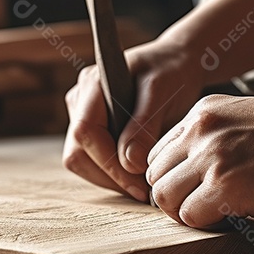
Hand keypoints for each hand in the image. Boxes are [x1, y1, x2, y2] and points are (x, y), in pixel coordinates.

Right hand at [63, 38, 204, 200]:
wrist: (176, 62)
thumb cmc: (171, 71)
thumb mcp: (163, 93)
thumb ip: (145, 125)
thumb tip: (128, 163)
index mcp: (92, 84)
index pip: (86, 132)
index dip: (109, 164)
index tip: (139, 183)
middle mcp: (80, 99)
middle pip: (77, 152)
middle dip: (109, 177)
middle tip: (143, 192)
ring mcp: (82, 114)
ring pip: (82, 160)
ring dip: (111, 178)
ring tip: (144, 185)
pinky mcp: (92, 127)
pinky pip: (92, 159)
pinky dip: (113, 173)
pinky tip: (138, 176)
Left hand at [145, 94, 253, 226]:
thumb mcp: (251, 124)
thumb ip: (218, 141)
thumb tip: (195, 179)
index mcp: (204, 112)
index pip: (160, 153)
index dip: (178, 178)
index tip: (204, 190)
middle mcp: (200, 129)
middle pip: (155, 176)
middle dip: (178, 197)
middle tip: (210, 208)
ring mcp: (210, 156)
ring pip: (164, 198)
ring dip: (189, 213)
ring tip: (222, 214)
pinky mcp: (224, 186)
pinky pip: (189, 217)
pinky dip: (208, 225)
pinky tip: (237, 218)